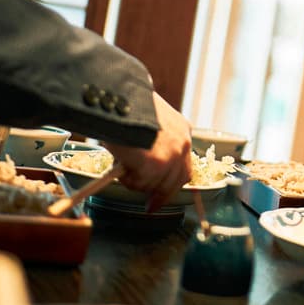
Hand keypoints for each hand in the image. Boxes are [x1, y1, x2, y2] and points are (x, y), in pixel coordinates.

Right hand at [104, 92, 192, 211]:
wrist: (120, 98)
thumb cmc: (127, 106)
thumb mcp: (149, 122)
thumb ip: (154, 141)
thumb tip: (144, 161)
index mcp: (182, 130)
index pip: (183, 164)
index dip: (172, 182)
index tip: (162, 194)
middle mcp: (183, 144)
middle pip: (177, 180)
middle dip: (162, 195)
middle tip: (150, 206)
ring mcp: (172, 155)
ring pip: (155, 184)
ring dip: (137, 181)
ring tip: (123, 164)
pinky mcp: (156, 165)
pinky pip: (140, 182)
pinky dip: (127, 178)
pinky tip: (121, 162)